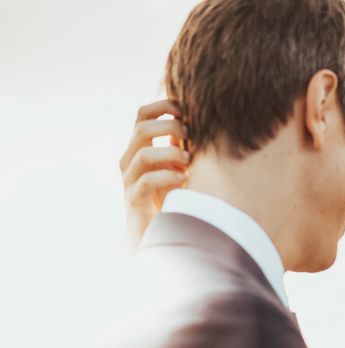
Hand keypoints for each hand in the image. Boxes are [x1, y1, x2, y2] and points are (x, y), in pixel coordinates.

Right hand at [119, 100, 189, 247]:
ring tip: (190, 161)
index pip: (143, 114)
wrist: (154, 232)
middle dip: (169, 126)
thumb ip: (182, 144)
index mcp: (140, 147)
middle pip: (142, 128)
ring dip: (171, 153)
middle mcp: (130, 160)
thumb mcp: (178, 164)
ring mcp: (130, 179)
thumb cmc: (171, 195)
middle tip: (190, 136)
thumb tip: (202, 121)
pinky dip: (167, 176)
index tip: (186, 111)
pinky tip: (184, 179)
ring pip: (143, 154)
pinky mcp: (133, 199)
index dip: (163, 106)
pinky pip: (146, 181)